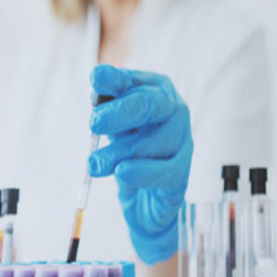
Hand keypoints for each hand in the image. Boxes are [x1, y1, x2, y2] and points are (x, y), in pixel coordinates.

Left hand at [88, 64, 192, 264]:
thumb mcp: (112, 125)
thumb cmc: (126, 151)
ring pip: (154, 142)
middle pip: (150, 105)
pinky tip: (122, 173)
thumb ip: (105, 103)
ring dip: (120, 152)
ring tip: (94, 164)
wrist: (142, 198)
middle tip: (94, 123)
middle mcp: (173, 110)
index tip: (96, 78)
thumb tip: (98, 78)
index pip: (131, 81)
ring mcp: (182, 141)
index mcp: (152, 90)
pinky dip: (143, 172)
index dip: (114, 80)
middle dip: (121, 112)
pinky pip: (166, 171)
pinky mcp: (181, 174)